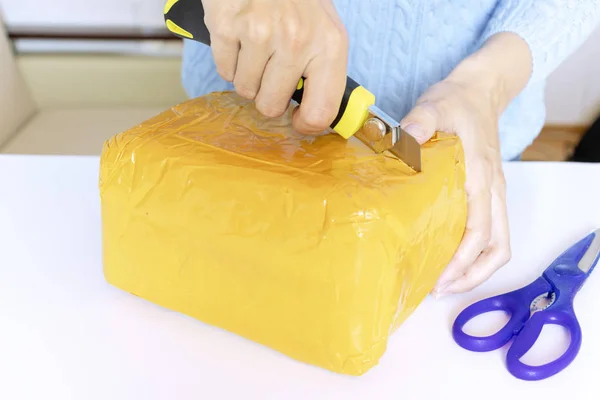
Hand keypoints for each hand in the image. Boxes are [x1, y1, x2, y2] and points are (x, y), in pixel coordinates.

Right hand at [202, 0, 348, 133]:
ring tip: (257, 46)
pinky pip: (224, 70)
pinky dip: (230, 60)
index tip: (297, 121)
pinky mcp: (227, 26)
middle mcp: (297, 41)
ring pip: (245, 90)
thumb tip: (317, 117)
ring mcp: (260, 33)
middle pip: (271, 106)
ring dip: (248, 75)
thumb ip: (323, 72)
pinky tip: (240, 37)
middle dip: (267, 94)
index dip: (306, 125)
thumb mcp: (325, 29)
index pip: (322, 112)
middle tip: (270, 70)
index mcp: (329, 45)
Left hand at [401, 77, 510, 295]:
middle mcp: (492, 189)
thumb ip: (421, 121)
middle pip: (497, 247)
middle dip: (472, 275)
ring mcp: (493, 192)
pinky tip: (449, 255)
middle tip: (439, 289)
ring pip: (498, 242)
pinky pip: (491, 231)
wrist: (481, 91)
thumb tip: (405, 140)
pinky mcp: (487, 191)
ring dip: (477, 268)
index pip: (479, 230)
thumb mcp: (436, 105)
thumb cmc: (457, 101)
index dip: (462, 260)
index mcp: (480, 176)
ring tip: (446, 282)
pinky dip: (475, 252)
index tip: (440, 278)